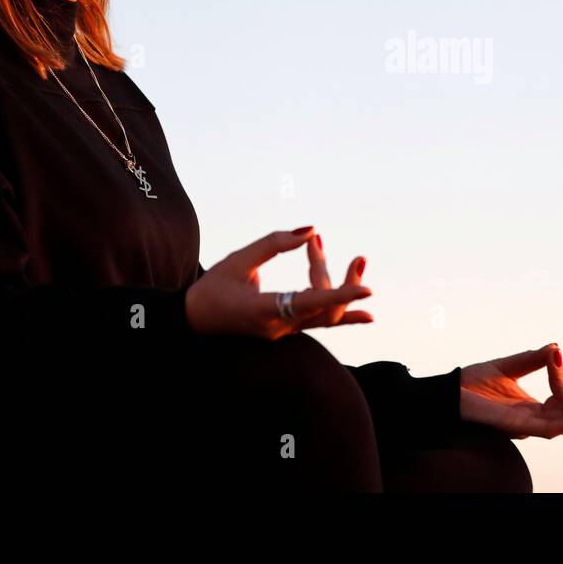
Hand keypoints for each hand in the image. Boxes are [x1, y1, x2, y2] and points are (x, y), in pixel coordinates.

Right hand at [184, 227, 372, 338]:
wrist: (194, 321)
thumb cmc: (213, 288)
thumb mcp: (238, 260)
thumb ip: (274, 244)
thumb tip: (310, 231)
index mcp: (263, 310)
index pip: (310, 304)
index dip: (340, 296)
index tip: (368, 291)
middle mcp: (278, 327)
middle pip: (324, 310)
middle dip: (346, 284)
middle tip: (361, 258)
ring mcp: (283, 332)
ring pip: (322, 314)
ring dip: (341, 289)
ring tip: (358, 261)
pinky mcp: (285, 330)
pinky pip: (316, 319)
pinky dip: (335, 304)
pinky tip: (364, 311)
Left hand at [457, 343, 562, 443]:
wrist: (444, 392)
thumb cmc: (472, 384)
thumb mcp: (508, 366)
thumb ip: (533, 359)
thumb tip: (557, 348)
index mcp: (535, 408)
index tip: (557, 353)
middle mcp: (534, 420)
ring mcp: (525, 425)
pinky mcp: (513, 425)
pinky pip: (544, 428)